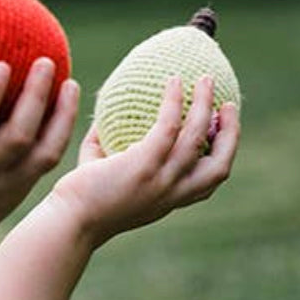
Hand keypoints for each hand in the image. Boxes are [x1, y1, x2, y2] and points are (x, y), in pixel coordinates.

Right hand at [0, 58, 80, 255]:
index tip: (3, 64)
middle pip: (16, 137)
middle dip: (35, 98)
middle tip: (46, 62)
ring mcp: (3, 186)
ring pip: (41, 151)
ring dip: (60, 116)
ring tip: (70, 82)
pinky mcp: (19, 192)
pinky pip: (47, 161)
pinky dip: (60, 133)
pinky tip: (67, 106)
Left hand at [53, 75, 240, 248]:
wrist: (69, 219)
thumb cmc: (79, 197)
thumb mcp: (102, 173)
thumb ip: (106, 148)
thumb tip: (102, 117)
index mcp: (167, 200)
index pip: (207, 183)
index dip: (221, 157)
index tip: (222, 132)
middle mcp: (172, 193)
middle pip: (219, 166)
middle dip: (231, 134)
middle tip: (229, 105)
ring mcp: (162, 180)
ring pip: (198, 138)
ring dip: (206, 107)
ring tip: (205, 80)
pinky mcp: (144, 165)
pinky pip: (168, 127)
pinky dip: (174, 103)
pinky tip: (173, 83)